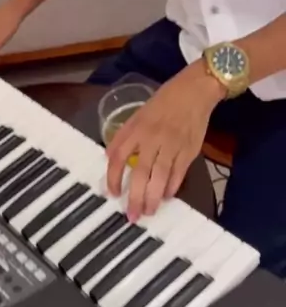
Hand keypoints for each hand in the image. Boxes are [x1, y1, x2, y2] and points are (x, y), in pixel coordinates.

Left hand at [106, 62, 224, 221]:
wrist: (194, 91)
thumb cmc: (164, 101)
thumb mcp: (139, 113)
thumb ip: (126, 135)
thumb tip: (112, 157)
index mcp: (136, 127)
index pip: (118, 155)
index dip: (113, 176)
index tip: (112, 192)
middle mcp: (152, 137)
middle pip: (140, 172)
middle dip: (134, 196)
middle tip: (131, 215)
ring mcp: (172, 145)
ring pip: (159, 177)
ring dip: (153, 197)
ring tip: (149, 211)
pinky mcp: (189, 150)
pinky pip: (178, 174)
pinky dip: (172, 187)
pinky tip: (167, 196)